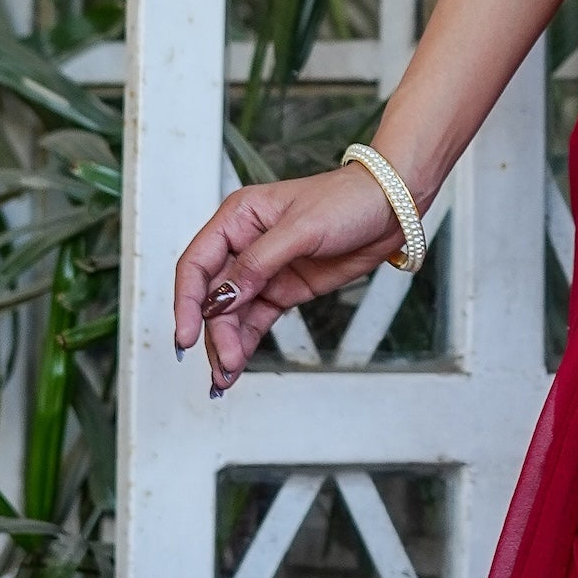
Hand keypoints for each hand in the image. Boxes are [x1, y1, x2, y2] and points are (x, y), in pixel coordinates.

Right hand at [173, 163, 408, 389]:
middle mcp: (243, 246)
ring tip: (225, 377)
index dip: (187, 302)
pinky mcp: (283, 291)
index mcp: (237, 219)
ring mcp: (263, 271)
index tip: (187, 335)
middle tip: (223, 365)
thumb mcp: (301, 229)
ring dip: (226, 345)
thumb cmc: (346, 200)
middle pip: (213, 298)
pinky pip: (255, 321)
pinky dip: (245, 343)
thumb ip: (259, 263)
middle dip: (214, 334)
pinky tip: (236, 366)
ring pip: (232, 315)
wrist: (390, 209)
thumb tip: (224, 297)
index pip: (197, 265)